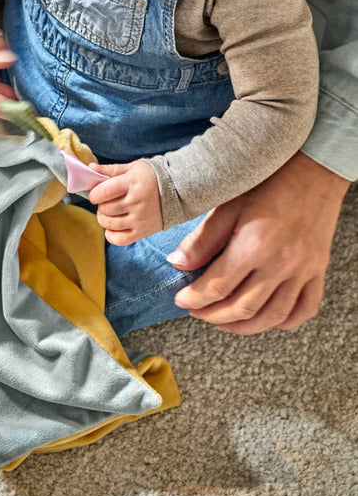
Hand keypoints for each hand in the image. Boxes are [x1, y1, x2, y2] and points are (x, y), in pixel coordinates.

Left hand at [88, 160, 162, 244]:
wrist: (178, 190)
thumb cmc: (152, 177)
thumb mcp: (132, 168)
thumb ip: (110, 170)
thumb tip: (90, 168)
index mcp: (131, 184)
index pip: (103, 192)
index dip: (94, 194)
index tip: (96, 193)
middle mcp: (136, 203)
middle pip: (105, 209)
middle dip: (100, 205)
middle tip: (107, 201)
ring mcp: (140, 219)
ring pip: (109, 224)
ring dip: (104, 218)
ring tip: (111, 212)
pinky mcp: (143, 232)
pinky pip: (119, 240)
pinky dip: (111, 235)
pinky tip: (114, 226)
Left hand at [169, 152, 350, 334]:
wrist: (313, 169)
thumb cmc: (267, 183)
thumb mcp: (226, 206)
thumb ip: (202, 240)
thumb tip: (177, 264)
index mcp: (255, 246)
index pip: (217, 287)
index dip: (194, 298)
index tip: (180, 299)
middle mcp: (281, 263)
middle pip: (242, 307)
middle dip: (212, 315)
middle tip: (195, 311)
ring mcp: (304, 271)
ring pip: (272, 316)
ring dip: (243, 326)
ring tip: (221, 321)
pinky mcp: (318, 271)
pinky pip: (304, 309)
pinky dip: (283, 321)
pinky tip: (263, 319)